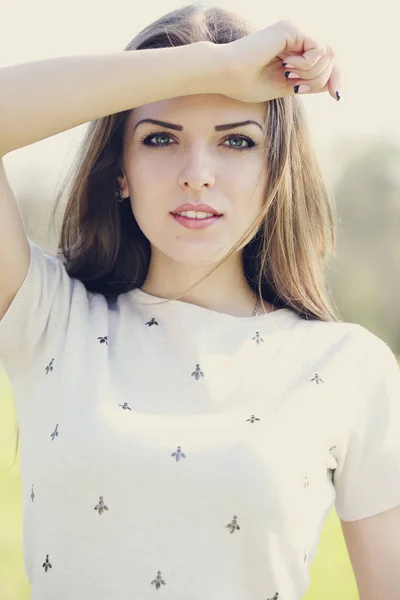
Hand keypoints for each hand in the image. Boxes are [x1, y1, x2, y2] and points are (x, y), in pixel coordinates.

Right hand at [216, 19, 340, 102]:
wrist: (227, 75)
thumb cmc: (247, 84)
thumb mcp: (286, 88)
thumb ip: (308, 83)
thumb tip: (333, 85)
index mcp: (294, 50)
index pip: (327, 61)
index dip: (336, 78)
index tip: (337, 96)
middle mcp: (296, 37)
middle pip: (331, 58)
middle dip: (319, 79)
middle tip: (296, 86)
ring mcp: (294, 31)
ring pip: (328, 53)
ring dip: (311, 73)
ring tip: (288, 74)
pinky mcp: (291, 29)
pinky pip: (318, 49)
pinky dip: (307, 64)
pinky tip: (287, 65)